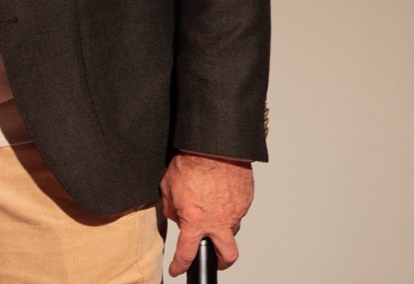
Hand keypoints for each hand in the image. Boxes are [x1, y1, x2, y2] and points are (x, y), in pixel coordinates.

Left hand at [162, 152, 253, 275]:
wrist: (214, 147)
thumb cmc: (190, 164)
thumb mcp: (169, 189)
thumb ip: (172, 209)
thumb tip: (179, 217)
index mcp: (196, 221)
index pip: (187, 253)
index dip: (180, 265)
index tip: (178, 269)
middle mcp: (219, 221)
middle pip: (227, 255)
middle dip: (221, 261)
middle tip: (212, 257)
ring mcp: (236, 212)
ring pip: (231, 228)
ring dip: (221, 225)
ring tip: (210, 208)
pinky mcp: (246, 201)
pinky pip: (237, 210)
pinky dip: (227, 207)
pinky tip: (219, 194)